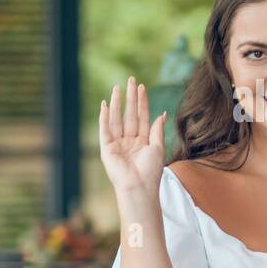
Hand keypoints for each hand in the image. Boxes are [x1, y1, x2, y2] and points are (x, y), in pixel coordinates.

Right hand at [98, 77, 166, 198]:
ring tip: (118, 88)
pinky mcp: (106, 148)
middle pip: (129, 114)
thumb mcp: (157, 147)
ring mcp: (117, 144)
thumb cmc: (151, 171)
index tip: (142, 87)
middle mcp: (129, 140)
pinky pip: (105, 129)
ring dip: (117, 103)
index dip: (142, 102)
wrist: (139, 187)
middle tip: (131, 80)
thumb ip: (157, 130)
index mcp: (142, 141)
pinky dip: (104, 117)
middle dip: (130, 98)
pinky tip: (105, 104)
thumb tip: (162, 113)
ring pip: (117, 119)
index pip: (141, 116)